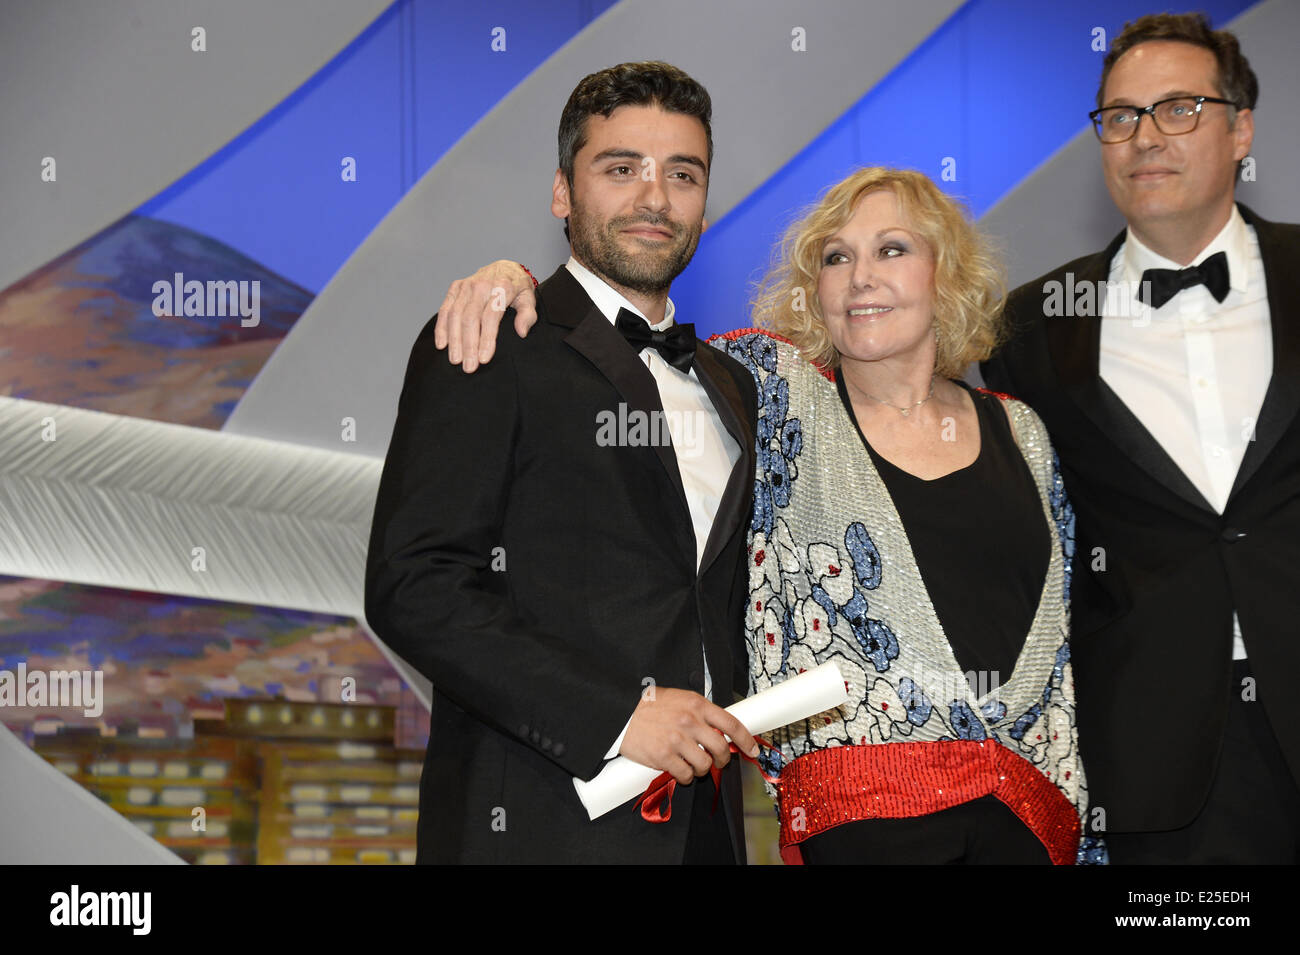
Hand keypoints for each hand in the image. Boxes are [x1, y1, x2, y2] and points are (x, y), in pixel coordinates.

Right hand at [433, 260, 538, 371]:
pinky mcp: (455, 287)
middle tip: (468, 367)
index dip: (486, 339)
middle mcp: (481, 284)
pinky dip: (441, 328)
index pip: (491, 317)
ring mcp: (466, 285)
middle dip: (468, 345)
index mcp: (502, 287)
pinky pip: (445, 309)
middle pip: (470, 318)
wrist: (505, 267)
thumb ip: (527, 315)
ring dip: (454, 340)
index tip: (484, 359)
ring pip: (455, 315)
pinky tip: (442, 345)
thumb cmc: (518, 288)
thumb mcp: (529, 299)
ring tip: (456, 360)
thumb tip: (521, 332)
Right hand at [618, 688, 759, 784]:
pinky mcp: (663, 757)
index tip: (751, 750)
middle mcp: (689, 721)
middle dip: (722, 760)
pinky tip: (678, 770)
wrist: (619, 714)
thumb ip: (698, 712)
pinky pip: (685, 775)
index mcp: (696, 704)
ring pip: (705, 765)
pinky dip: (685, 777)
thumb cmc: (648, 706)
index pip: (731, 723)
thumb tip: (718, 730)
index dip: (746, 740)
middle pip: (721, 748)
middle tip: (717, 762)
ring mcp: (677, 740)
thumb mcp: (678, 698)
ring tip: (692, 765)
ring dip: (702, 770)